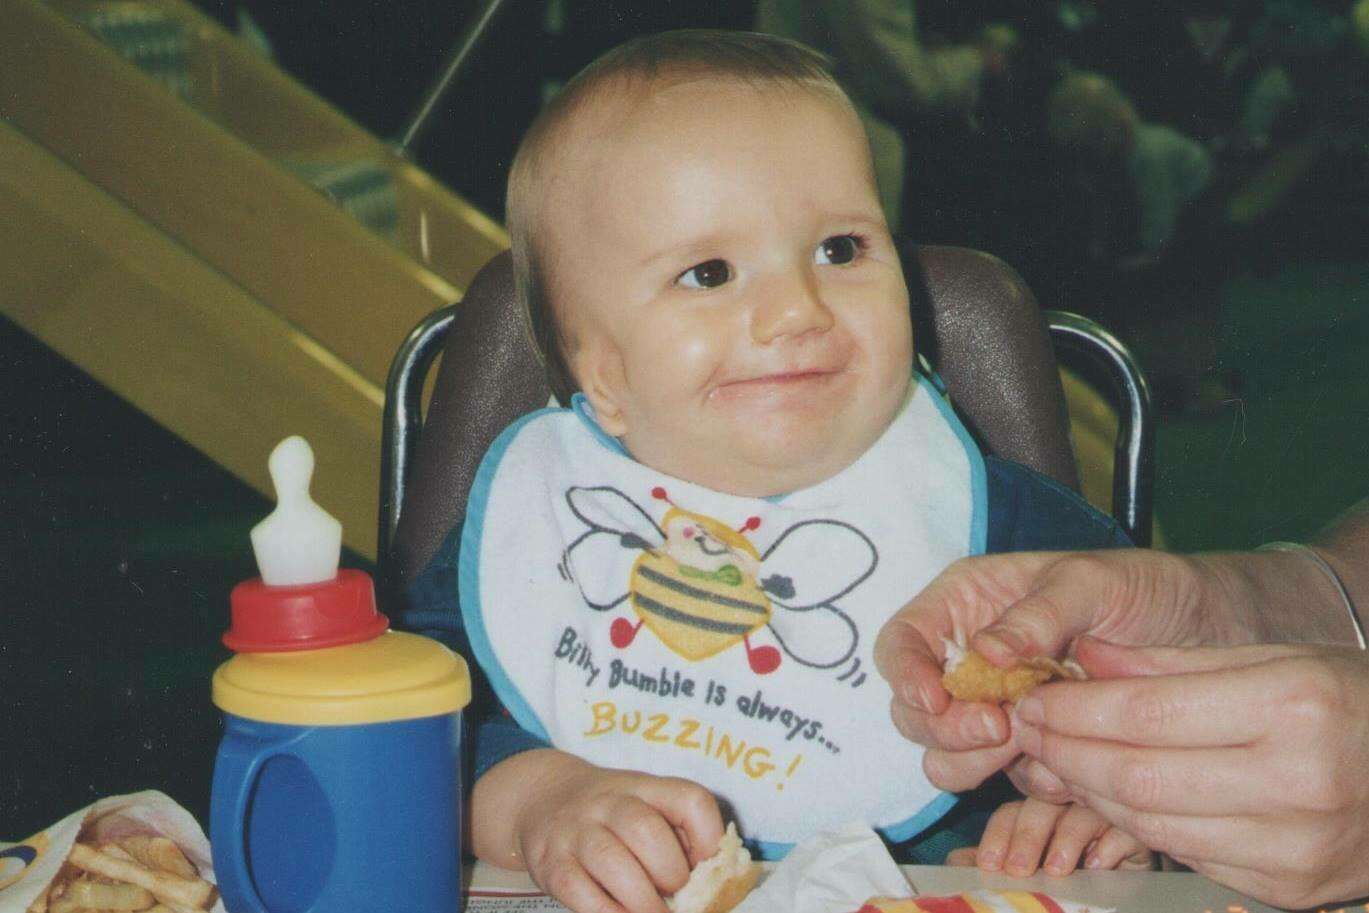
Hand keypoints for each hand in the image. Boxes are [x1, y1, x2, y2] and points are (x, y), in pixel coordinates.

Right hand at [481, 751, 723, 912]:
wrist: (543, 798)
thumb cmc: (610, 814)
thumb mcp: (644, 806)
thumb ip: (677, 835)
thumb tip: (711, 885)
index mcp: (644, 787)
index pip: (689, 799)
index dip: (709, 839)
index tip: (708, 867)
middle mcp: (608, 802)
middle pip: (647, 831)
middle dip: (671, 875)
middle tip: (677, 897)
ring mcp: (575, 830)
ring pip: (612, 862)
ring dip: (643, 902)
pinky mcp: (551, 863)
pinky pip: (580, 892)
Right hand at [874, 550, 1217, 792]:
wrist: (1207, 633)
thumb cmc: (1143, 588)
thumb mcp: (1090, 583)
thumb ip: (1035, 615)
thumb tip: (984, 653)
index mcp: (966, 606)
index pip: (902, 642)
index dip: (904, 674)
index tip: (934, 698)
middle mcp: (968, 661)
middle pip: (913, 711)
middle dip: (944, 728)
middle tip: (997, 730)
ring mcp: (996, 710)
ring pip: (945, 756)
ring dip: (973, 762)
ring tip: (1025, 744)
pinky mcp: (1030, 749)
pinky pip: (1005, 781)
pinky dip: (1028, 780)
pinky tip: (1068, 763)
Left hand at [945, 798, 1151, 876]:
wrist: (1118, 886)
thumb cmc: (1068, 870)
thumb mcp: (1027, 867)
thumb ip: (994, 860)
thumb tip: (955, 861)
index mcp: (1030, 808)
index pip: (1008, 812)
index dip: (997, 838)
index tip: (989, 865)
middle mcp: (1063, 802)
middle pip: (1041, 804)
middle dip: (1026, 836)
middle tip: (1019, 869)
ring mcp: (1100, 810)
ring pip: (1081, 810)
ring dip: (1066, 839)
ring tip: (1057, 869)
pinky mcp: (1134, 827)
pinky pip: (1123, 826)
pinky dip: (1110, 845)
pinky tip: (1099, 864)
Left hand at [1015, 639, 1368, 907]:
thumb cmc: (1348, 703)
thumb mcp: (1272, 659)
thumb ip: (1170, 663)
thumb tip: (1085, 657)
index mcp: (1292, 706)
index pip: (1147, 714)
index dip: (1075, 709)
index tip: (1031, 697)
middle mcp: (1296, 781)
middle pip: (1137, 775)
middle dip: (1064, 750)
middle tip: (1026, 728)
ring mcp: (1294, 846)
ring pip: (1150, 823)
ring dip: (1087, 791)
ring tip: (1055, 758)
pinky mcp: (1288, 889)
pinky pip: (1183, 854)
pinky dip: (1132, 824)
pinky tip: (1107, 794)